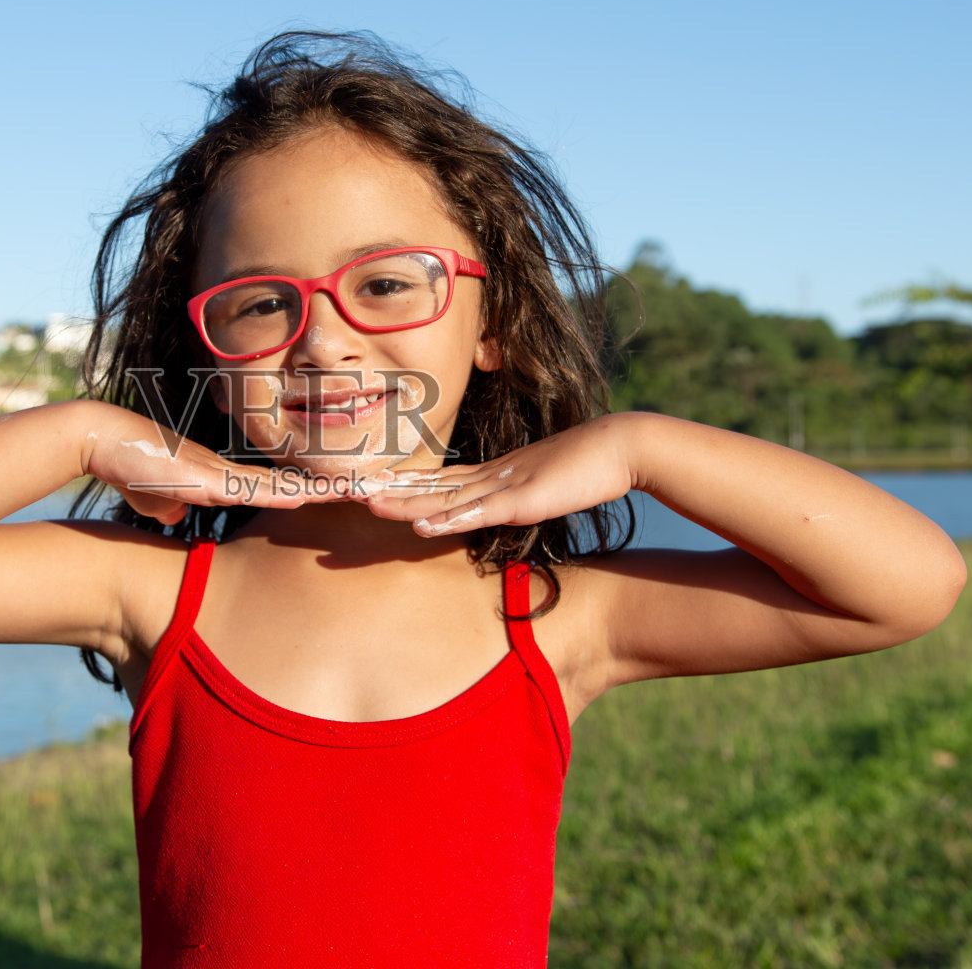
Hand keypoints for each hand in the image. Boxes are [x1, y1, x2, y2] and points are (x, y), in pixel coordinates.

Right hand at [82, 405, 337, 524]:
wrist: (100, 438)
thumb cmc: (127, 466)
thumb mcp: (156, 498)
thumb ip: (172, 507)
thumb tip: (179, 520)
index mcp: (224, 478)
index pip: (281, 488)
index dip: (315, 493)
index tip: (347, 497)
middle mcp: (229, 473)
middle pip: (293, 484)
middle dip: (333, 490)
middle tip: (375, 492)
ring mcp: (218, 474)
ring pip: (281, 486)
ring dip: (318, 493)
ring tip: (359, 494)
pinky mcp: (202, 478)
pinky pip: (250, 489)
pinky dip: (279, 495)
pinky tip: (307, 500)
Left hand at [361, 415, 636, 536]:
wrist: (621, 447)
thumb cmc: (586, 468)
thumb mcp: (543, 485)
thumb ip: (518, 496)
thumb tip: (501, 506)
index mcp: (494, 475)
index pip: (440, 481)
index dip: (405, 486)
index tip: (371, 489)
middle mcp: (491, 477)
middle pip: (431, 487)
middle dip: (390, 493)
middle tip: (350, 495)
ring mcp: (504, 486)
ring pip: (445, 498)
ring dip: (406, 503)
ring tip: (370, 506)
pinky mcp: (522, 499)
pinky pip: (478, 512)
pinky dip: (447, 519)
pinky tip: (421, 525)